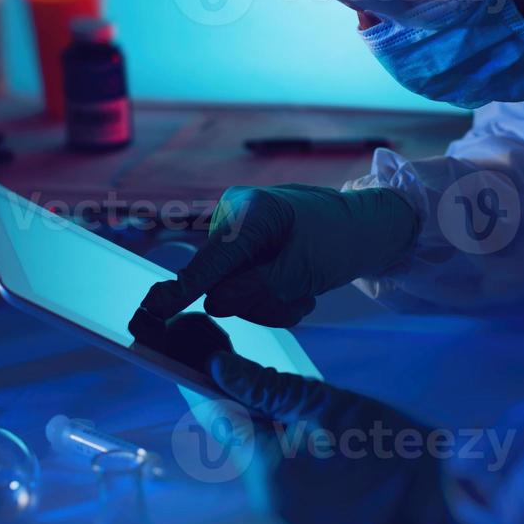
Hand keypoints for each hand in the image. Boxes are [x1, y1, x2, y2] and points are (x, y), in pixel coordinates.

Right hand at [130, 184, 418, 328]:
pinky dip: (275, 298)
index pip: (208, 262)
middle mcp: (234, 218)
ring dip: (272, 303)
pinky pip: (248, 289)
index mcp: (247, 212)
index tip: (152, 311)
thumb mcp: (302, 271)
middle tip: (300, 296)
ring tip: (305, 289)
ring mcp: (240, 236)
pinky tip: (301, 287)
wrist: (371, 227)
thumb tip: (212, 303)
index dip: (181, 291)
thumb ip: (255, 290)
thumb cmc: (341, 239)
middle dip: (259, 300)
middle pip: (220, 283)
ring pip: (236, 293)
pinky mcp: (249, 252)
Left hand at [207, 351, 448, 523]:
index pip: (220, 422)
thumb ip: (268, 386)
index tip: (209, 367)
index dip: (215, 391)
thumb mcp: (328, 402)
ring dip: (278, 449)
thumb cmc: (388, 445)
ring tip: (321, 436)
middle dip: (259, 420)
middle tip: (295, 403)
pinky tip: (327, 464)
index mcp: (269, 471)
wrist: (438, 499)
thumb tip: (219, 367)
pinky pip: (286, 496)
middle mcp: (268, 508)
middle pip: (244, 448)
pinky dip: (296, 475)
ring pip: (265, 472)